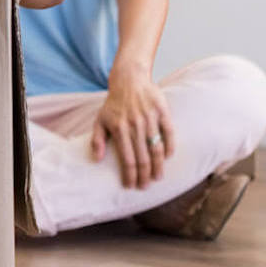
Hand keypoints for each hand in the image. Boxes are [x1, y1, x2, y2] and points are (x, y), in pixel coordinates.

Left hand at [92, 65, 175, 188]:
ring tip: (157, 177)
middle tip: (145, 186)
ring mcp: (149, 118)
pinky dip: (169, 146)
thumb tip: (96, 159)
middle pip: (142, 157)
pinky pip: (168, 132)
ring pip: (156, 148)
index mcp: (119, 129)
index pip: (127, 159)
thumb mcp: (100, 120)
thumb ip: (97, 140)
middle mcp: (135, 125)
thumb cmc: (114, 104)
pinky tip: (167, 158)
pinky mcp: (162, 111)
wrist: (129, 80)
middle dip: (144, 175)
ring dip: (158, 166)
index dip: (130, 175)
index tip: (131, 186)